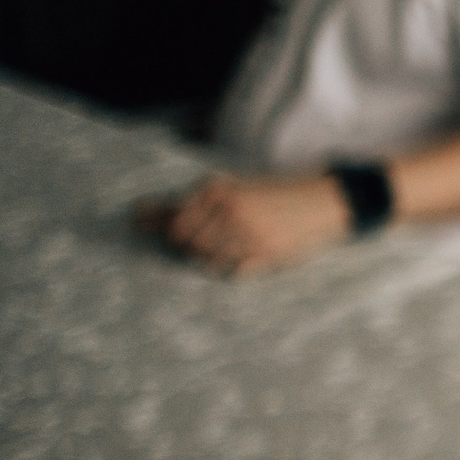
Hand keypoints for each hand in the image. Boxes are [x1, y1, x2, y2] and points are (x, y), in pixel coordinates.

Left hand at [145, 173, 350, 275]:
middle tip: (214, 235)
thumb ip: (184, 204)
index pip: (174, 221)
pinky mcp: (265, 253)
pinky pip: (231, 269)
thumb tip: (136, 216)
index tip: (163, 229)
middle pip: (187, 242)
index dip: (166, 228)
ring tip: (232, 242)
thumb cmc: (273, 194)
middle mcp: (230, 210)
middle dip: (192, 243)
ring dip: (212, 255)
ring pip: (207, 258)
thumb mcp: (232, 190)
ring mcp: (248, 234)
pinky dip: (231, 264)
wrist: (323, 200)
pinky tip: (245, 252)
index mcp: (219, 190)